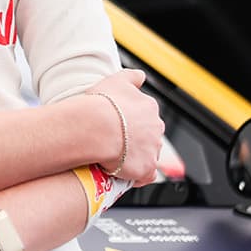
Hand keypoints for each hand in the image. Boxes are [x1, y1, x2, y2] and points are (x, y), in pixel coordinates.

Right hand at [87, 69, 165, 186]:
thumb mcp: (116, 80)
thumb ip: (132, 76)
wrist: (95, 127)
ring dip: (135, 155)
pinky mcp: (146, 168)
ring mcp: (153, 149)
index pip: (146, 115)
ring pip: (148, 154)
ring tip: (114, 155)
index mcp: (149, 107)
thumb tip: (141, 75)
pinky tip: (125, 171)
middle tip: (114, 138)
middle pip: (149, 135)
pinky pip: (147, 175)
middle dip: (135, 138)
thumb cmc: (102, 104)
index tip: (118, 121)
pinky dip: (139, 175)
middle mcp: (156, 128)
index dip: (131, 120)